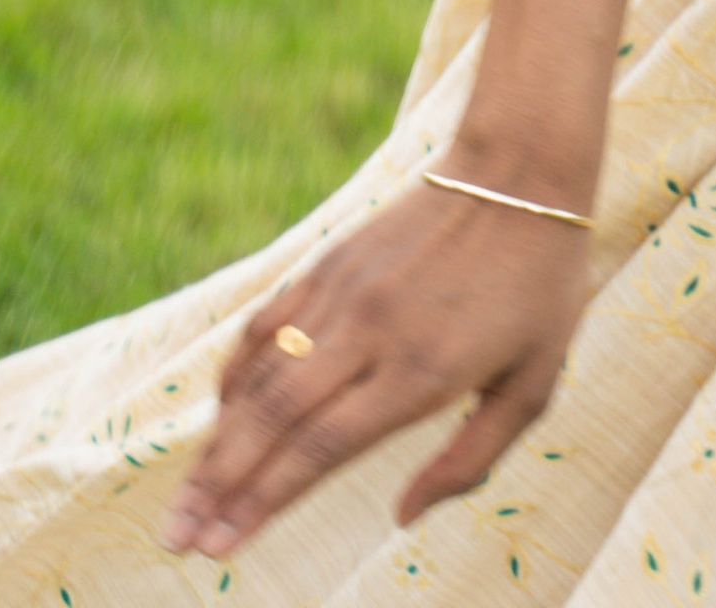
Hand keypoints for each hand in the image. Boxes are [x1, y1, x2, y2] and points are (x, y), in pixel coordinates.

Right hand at [162, 181, 590, 554]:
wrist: (518, 167)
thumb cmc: (539, 284)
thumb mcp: (533, 383)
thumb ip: (471, 459)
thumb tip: (404, 517)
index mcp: (419, 372)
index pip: (320, 449)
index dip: (264, 503)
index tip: (220, 548)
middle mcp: (369, 333)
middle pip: (274, 421)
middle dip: (219, 486)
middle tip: (176, 538)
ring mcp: (342, 292)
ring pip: (261, 376)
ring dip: (216, 440)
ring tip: (185, 496)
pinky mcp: (329, 260)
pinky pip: (267, 323)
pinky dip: (235, 371)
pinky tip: (218, 414)